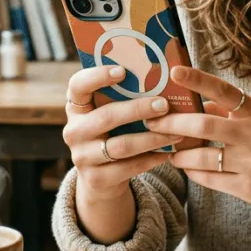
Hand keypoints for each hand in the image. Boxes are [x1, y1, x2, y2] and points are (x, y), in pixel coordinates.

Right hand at [62, 65, 182, 200]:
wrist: (100, 177)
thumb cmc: (111, 133)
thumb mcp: (109, 113)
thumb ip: (122, 98)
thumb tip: (159, 76)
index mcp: (76, 107)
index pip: (77, 86)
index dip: (97, 76)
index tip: (122, 71)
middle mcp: (74, 131)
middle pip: (106, 117)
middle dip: (138, 109)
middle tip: (164, 105)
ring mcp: (82, 157)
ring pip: (121, 146)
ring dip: (152, 138)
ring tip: (176, 132)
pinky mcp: (96, 179)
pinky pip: (129, 168)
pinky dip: (151, 159)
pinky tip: (169, 152)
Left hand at [145, 66, 250, 216]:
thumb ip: (226, 110)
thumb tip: (191, 102)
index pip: (223, 91)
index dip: (198, 79)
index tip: (174, 71)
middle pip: (204, 124)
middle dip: (172, 123)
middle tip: (151, 122)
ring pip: (202, 156)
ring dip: (180, 154)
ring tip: (170, 152)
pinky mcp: (248, 187)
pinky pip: (210, 178)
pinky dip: (193, 171)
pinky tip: (186, 167)